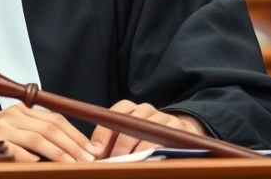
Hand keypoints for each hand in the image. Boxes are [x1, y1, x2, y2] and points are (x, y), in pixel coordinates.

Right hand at [0, 103, 100, 162]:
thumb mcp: (14, 135)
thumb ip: (37, 137)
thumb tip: (70, 151)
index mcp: (21, 111)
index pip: (56, 119)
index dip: (77, 134)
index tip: (92, 150)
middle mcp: (13, 114)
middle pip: (52, 127)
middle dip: (74, 145)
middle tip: (88, 159)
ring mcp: (2, 126)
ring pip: (38, 138)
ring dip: (59, 153)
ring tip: (72, 164)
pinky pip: (16, 150)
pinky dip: (30, 159)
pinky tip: (39, 166)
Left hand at [90, 100, 205, 158]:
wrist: (177, 132)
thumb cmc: (144, 136)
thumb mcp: (126, 134)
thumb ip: (110, 142)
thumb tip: (93, 154)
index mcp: (129, 109)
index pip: (113, 114)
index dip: (103, 133)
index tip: (96, 151)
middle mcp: (145, 109)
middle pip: (130, 122)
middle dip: (120, 144)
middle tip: (113, 160)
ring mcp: (162, 117)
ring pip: (147, 130)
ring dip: (137, 148)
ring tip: (129, 162)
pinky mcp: (177, 128)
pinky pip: (164, 138)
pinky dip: (154, 150)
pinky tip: (147, 159)